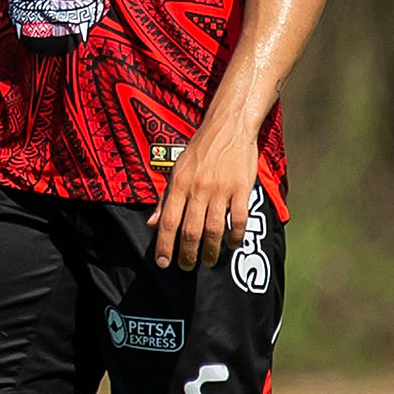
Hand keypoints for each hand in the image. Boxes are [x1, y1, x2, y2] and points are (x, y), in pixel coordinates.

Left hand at [149, 115, 260, 270]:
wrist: (229, 126)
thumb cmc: (200, 150)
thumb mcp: (177, 170)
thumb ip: (166, 199)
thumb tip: (151, 224)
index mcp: (179, 183)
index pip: (168, 221)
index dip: (164, 245)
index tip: (163, 263)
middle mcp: (198, 188)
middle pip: (191, 231)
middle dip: (187, 254)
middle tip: (187, 267)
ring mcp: (221, 189)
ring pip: (214, 230)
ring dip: (211, 251)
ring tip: (209, 261)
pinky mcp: (242, 189)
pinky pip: (238, 220)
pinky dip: (235, 236)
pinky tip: (232, 244)